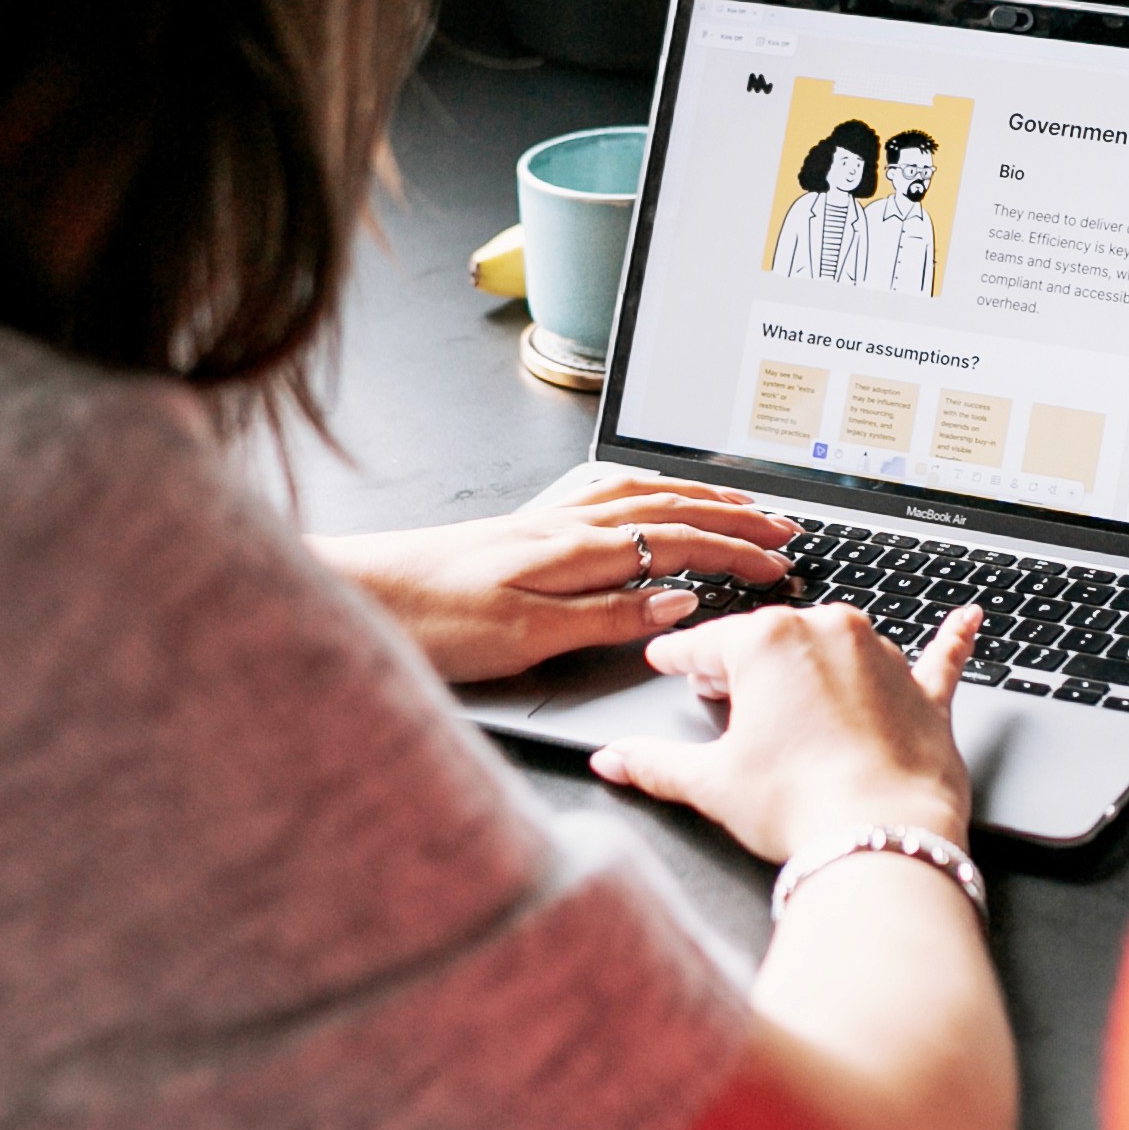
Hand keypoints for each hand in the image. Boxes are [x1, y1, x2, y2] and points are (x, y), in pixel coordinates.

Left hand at [312, 471, 797, 683]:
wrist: (345, 594)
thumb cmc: (422, 621)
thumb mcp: (523, 637)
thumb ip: (606, 618)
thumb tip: (678, 603)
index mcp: (571, 550)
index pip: (675, 543)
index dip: (734, 553)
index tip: (781, 563)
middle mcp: (560, 525)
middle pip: (666, 508)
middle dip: (732, 516)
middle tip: (783, 526)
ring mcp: (537, 523)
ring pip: (636, 495)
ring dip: (695, 499)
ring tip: (735, 505)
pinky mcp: (515, 531)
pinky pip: (602, 497)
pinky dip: (644, 492)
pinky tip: (645, 496)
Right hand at [591, 603, 979, 860]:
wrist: (881, 837)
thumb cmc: (798, 805)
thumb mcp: (711, 784)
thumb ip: (655, 763)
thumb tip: (613, 760)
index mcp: (768, 642)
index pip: (707, 643)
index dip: (679, 658)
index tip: (665, 660)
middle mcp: (828, 632)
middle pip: (771, 641)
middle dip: (743, 665)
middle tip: (718, 691)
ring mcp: (883, 658)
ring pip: (838, 646)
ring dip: (815, 665)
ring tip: (793, 698)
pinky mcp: (926, 694)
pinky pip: (941, 656)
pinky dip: (953, 638)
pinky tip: (970, 617)